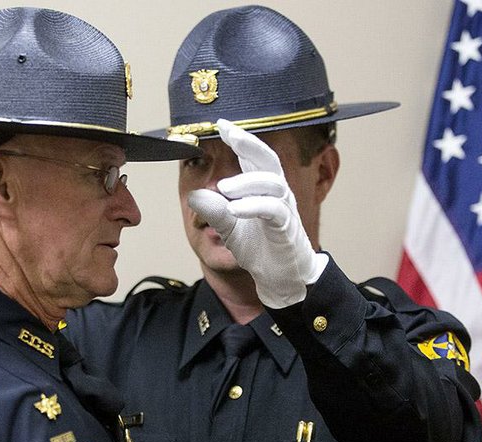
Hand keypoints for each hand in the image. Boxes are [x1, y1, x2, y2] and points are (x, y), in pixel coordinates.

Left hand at [187, 119, 327, 307]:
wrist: (280, 278)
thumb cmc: (260, 249)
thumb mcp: (230, 229)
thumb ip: (215, 212)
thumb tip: (194, 195)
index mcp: (264, 190)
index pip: (254, 158)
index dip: (241, 140)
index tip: (222, 124)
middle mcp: (278, 194)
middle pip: (268, 160)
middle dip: (249, 144)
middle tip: (229, 134)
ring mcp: (285, 210)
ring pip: (272, 183)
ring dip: (246, 182)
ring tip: (224, 188)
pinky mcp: (287, 229)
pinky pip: (274, 211)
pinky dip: (254, 207)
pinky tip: (235, 210)